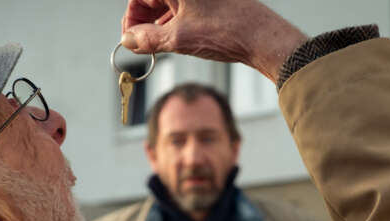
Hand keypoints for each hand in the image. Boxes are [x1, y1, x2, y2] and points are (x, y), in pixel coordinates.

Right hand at [120, 0, 307, 81]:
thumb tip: (128, 40)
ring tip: (155, 46)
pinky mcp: (209, 2)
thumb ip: (148, 39)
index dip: (131, 18)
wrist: (261, 36)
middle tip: (140, 44)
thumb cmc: (225, 31)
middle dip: (143, 21)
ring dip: (157, 24)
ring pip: (166, 3)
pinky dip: (172, 22)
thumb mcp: (179, 39)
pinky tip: (172, 40)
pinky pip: (181, 7)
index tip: (130, 39)